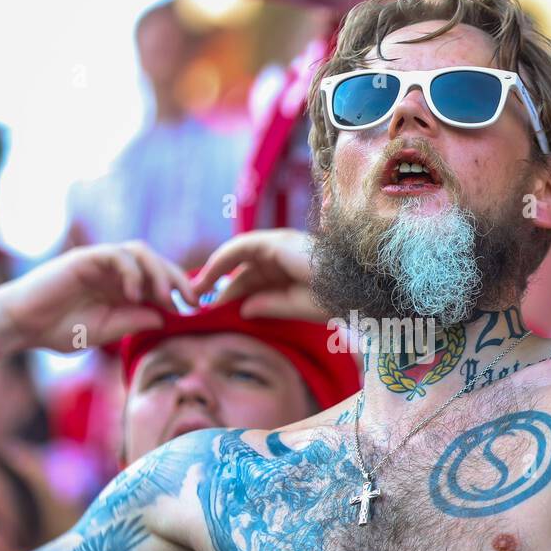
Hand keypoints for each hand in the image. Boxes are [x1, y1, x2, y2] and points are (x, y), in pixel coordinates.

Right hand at [0, 242, 196, 353]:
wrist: (19, 325)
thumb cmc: (56, 330)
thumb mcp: (104, 330)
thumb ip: (132, 322)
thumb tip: (164, 316)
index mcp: (120, 287)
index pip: (157, 279)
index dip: (179, 290)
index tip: (194, 309)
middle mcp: (113, 271)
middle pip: (156, 262)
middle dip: (179, 279)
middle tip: (192, 300)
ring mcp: (99, 262)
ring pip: (141, 252)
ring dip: (160, 272)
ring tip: (166, 297)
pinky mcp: (85, 258)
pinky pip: (118, 255)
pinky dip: (132, 272)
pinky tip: (134, 294)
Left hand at [192, 229, 327, 322]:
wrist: (354, 286)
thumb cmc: (334, 298)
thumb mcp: (295, 307)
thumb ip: (269, 305)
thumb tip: (244, 309)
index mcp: (288, 269)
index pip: (252, 280)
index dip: (232, 294)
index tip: (214, 310)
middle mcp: (281, 254)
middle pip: (242, 270)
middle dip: (219, 286)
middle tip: (198, 304)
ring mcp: (278, 244)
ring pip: (237, 256)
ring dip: (214, 272)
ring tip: (195, 291)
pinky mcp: (275, 241)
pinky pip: (240, 248)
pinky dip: (221, 261)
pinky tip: (207, 277)